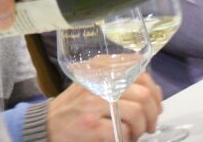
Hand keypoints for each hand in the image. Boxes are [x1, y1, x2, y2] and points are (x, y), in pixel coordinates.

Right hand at [46, 74, 162, 141]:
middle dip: (152, 113)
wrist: (46, 125)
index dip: (154, 91)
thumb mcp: (92, 84)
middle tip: (149, 125)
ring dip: (141, 128)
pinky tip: (122, 139)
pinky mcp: (93, 127)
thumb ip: (117, 81)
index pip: (139, 72)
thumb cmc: (73, 106)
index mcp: (100, 68)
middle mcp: (98, 81)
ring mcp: (95, 104)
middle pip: (143, 94)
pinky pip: (123, 131)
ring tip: (136, 134)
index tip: (155, 104)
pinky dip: (128, 138)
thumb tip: (152, 92)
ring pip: (136, 112)